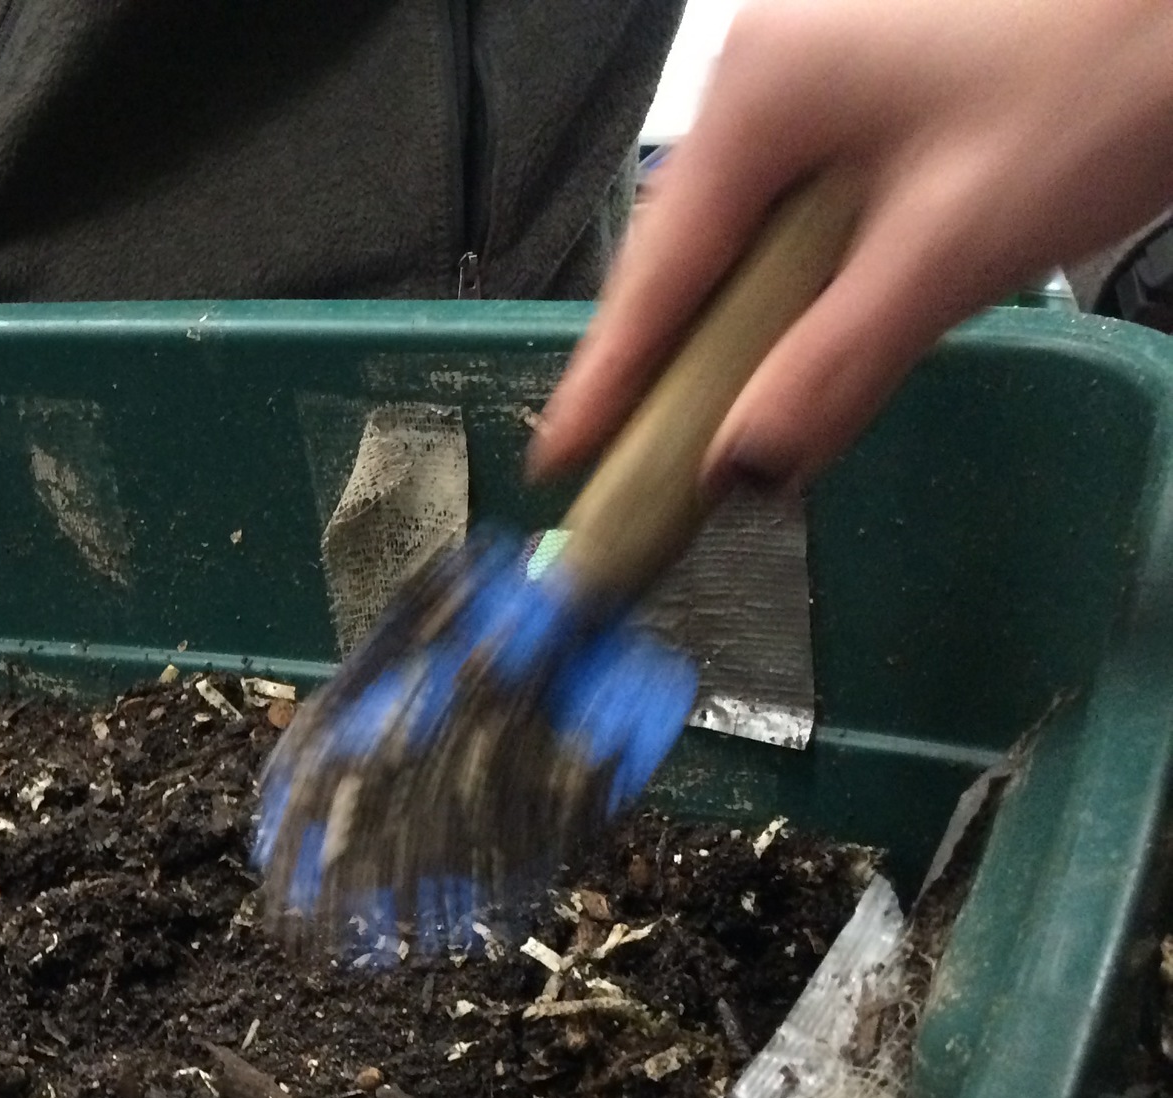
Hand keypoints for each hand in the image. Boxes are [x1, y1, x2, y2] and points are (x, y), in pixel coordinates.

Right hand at [531, 0, 1172, 494]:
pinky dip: (808, 274)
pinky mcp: (883, 69)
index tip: (561, 461)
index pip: (656, 273)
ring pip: (758, 226)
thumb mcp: (958, 248)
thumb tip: (742, 469)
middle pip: (697, 251)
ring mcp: (826, 58)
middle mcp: (769, 64)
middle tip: (658, 465)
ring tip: (739, 414)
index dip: (610, 381)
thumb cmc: (1106, 74)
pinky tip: (827, 326)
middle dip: (686, 362)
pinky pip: (811, 194)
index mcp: (759, 93)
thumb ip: (834, 368)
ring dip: (756, 324)